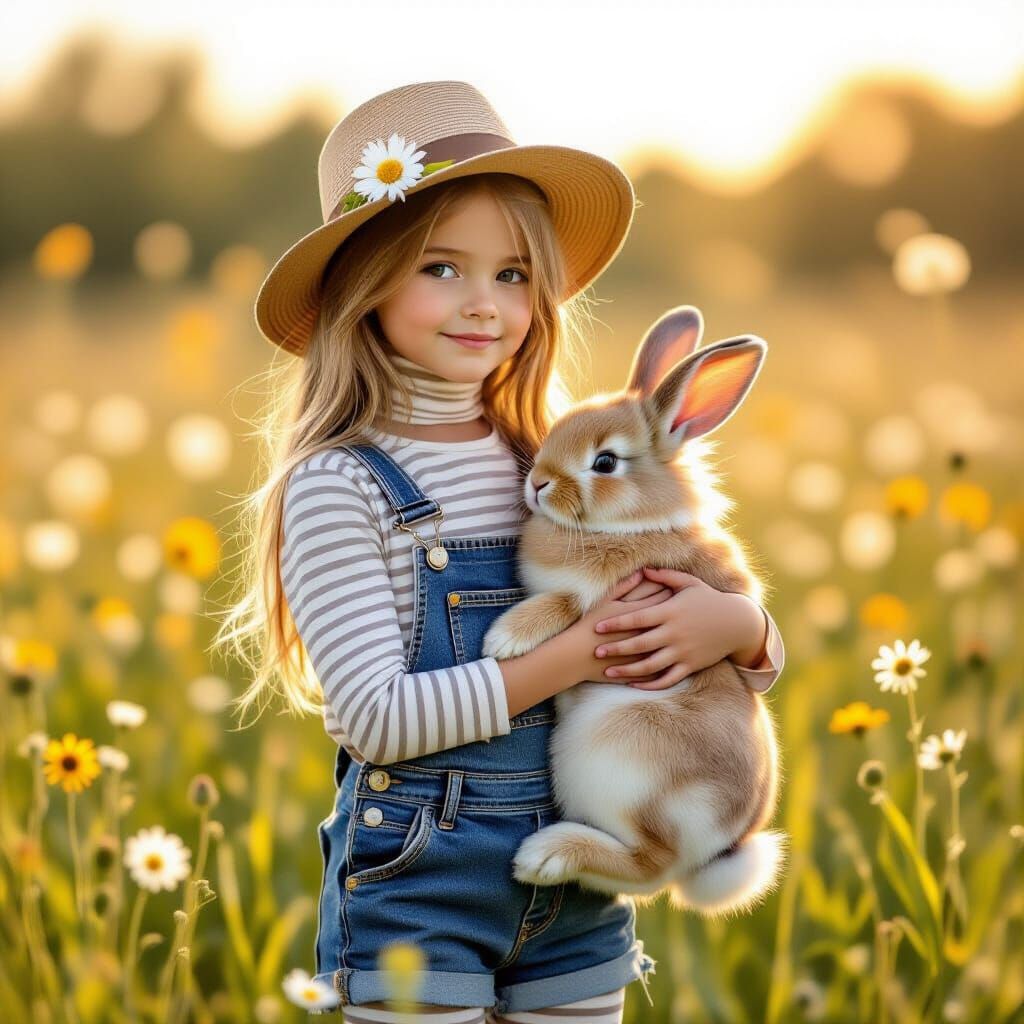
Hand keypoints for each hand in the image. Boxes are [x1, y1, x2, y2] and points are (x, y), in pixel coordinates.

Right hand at [567, 571, 675, 685]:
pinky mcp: (644, 672)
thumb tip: (641, 572)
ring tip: (684, 633)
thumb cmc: (589, 625)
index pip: (665, 599)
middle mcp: (649, 635)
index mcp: (641, 615)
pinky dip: (672, 664)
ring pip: (672, 649)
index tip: (679, 589)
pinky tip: (677, 659)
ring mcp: (648, 654)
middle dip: (682, 614)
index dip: (673, 593)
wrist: (577, 656)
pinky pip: (665, 670)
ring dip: (679, 641)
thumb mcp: (606, 602)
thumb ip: (626, 586)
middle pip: (674, 622)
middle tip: (688, 607)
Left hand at [591, 567, 765, 690]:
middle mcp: (675, 633)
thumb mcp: (689, 583)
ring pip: (650, 665)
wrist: (737, 622)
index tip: (597, 628)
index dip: (616, 623)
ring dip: (627, 671)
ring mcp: (683, 651)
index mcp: (670, 612)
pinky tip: (634, 684)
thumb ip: (665, 577)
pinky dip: (650, 684)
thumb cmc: (709, 599)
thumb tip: (643, 569)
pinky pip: (667, 679)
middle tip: (596, 652)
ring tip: (608, 673)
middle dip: (616, 649)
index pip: (637, 618)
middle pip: (639, 644)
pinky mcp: (691, 665)